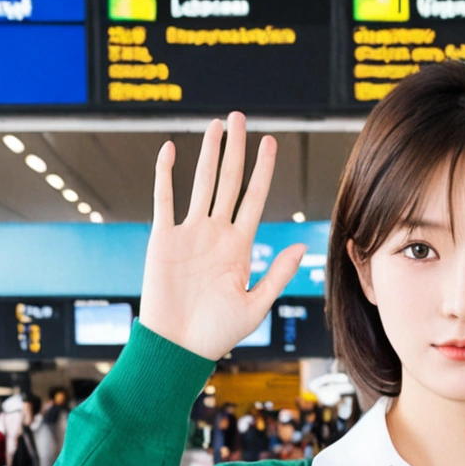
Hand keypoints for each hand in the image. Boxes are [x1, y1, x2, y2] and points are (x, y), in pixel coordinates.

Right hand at [141, 113, 305, 361]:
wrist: (179, 348)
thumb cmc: (217, 334)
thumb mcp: (255, 305)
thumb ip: (276, 274)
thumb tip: (301, 247)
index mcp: (240, 246)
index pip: (254, 198)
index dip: (264, 170)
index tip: (271, 142)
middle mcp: (216, 234)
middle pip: (228, 181)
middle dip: (235, 150)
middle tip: (240, 117)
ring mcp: (190, 234)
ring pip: (200, 183)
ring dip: (207, 154)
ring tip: (216, 125)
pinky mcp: (163, 239)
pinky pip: (164, 200)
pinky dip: (166, 174)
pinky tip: (171, 149)